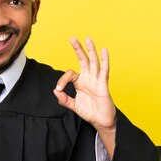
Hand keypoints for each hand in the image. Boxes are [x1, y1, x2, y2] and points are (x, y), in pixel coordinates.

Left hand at [54, 37, 116, 155]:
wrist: (101, 121)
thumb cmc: (90, 112)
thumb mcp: (73, 106)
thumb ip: (64, 99)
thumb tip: (56, 90)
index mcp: (80, 82)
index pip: (70, 74)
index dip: (63, 80)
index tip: (60, 89)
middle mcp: (88, 78)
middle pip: (83, 60)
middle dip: (78, 49)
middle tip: (73, 38)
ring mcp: (96, 80)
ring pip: (93, 62)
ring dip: (91, 50)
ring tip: (88, 39)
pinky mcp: (103, 84)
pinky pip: (104, 71)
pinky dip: (105, 60)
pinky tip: (104, 50)